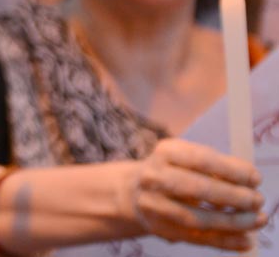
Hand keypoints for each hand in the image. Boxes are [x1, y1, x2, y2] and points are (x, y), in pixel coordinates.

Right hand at [128, 139, 265, 250]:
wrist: (136, 192)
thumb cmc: (173, 172)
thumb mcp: (188, 158)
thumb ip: (218, 165)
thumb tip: (251, 177)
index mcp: (166, 152)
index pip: (201, 159)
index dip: (232, 170)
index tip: (255, 178)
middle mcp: (154, 177)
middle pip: (197, 188)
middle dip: (233, 196)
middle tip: (257, 201)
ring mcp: (155, 205)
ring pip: (197, 217)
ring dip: (232, 222)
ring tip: (257, 220)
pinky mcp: (161, 228)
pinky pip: (197, 238)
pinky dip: (224, 241)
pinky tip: (245, 241)